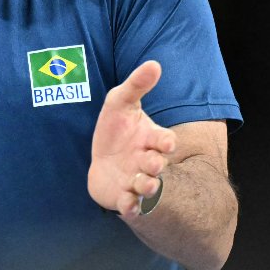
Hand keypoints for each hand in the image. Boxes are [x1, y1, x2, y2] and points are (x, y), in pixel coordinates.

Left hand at [88, 60, 177, 215]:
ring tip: (145, 185)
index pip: (164, 140)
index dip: (166, 141)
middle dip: (156, 164)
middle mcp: (147, 162)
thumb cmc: (116, 129)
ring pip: (147, 186)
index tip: (167, 142)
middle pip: (156, 164)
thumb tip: (154, 63)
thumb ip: (137, 85)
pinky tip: (128, 207)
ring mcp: (136, 180)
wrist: (102, 160)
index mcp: (151, 139)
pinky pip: (131, 205)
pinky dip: (131, 207)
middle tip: (154, 164)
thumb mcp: (120, 102)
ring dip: (148, 187)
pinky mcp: (123, 197)